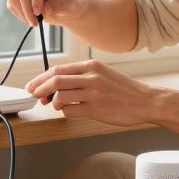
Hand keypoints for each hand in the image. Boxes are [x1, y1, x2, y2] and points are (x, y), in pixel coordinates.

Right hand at [7, 0, 82, 26]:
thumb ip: (58, 6)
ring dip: (22, 13)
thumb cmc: (67, 1)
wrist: (62, 5)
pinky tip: (29, 19)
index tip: (38, 13)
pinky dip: (19, 14)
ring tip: (34, 23)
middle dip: (28, 9)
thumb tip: (45, 10)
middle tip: (35, 23)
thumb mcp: (69, 4)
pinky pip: (11, 3)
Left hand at [25, 60, 158, 126]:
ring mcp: (93, 93)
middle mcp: (91, 77)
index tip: (32, 86)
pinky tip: (71, 112)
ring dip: (53, 104)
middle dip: (39, 89)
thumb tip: (57, 84)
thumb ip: (82, 76)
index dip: (40, 79)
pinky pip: (70, 111)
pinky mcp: (96, 109)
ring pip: (60, 96)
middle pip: (55, 81)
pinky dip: (65, 113)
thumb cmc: (124, 90)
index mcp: (91, 66)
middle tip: (34, 97)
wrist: (146, 101)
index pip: (58, 69)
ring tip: (57, 106)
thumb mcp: (103, 74)